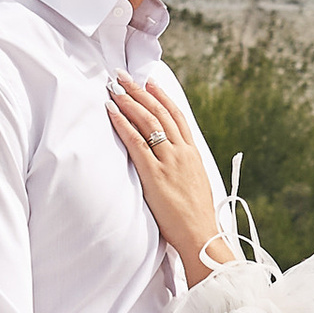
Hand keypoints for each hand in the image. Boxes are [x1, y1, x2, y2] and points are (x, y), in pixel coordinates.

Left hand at [108, 76, 228, 273]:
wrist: (202, 236)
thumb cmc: (196, 217)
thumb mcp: (196, 185)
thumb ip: (183, 169)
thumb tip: (172, 162)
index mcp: (193, 154)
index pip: (176, 116)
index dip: (162, 97)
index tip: (149, 82)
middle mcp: (182, 153)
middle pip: (160, 113)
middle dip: (139, 91)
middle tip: (122, 76)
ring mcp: (169, 162)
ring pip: (148, 122)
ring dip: (129, 102)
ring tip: (114, 88)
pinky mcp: (155, 174)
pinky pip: (136, 142)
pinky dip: (123, 123)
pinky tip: (111, 111)